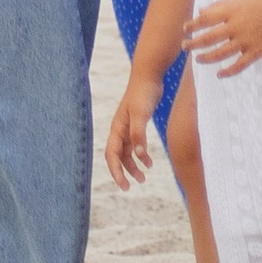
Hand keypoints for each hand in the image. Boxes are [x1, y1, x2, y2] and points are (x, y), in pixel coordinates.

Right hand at [104, 67, 170, 186]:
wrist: (149, 76)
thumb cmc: (143, 93)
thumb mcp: (141, 114)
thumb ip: (139, 134)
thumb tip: (138, 155)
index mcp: (116, 128)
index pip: (112, 155)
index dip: (116, 172)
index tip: (124, 186)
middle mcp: (119, 130)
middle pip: (117, 157)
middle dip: (123, 172)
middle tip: (133, 186)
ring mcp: (127, 127)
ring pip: (126, 153)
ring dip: (133, 166)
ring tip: (143, 178)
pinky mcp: (136, 125)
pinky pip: (134, 146)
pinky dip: (140, 156)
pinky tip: (149, 162)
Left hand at [185, 0, 261, 76]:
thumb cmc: (260, 5)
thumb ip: (219, 5)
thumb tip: (200, 12)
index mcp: (231, 11)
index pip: (206, 19)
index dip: (193, 25)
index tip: (185, 29)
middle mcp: (237, 26)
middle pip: (210, 38)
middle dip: (194, 43)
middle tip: (185, 46)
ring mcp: (246, 41)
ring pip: (221, 53)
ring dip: (207, 58)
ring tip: (198, 59)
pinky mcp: (255, 52)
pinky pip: (239, 65)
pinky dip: (228, 72)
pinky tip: (219, 74)